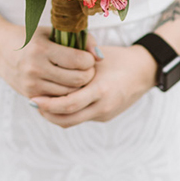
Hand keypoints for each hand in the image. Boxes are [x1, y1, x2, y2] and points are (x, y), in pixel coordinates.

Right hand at [0, 22, 96, 99]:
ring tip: (78, 76)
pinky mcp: (30, 96)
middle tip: (87, 69)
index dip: (90, 60)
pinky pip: (58, 101)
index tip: (88, 57)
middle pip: (77, 80)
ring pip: (69, 94)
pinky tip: (67, 85)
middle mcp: (35, 68)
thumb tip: (101, 56)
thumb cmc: (32, 38)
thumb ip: (81, 40)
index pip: (79, 61)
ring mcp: (31, 85)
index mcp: (42, 49)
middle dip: (88, 75)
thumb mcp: (54, 32)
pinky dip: (67, 94)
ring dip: (79, 87)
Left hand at [33, 44, 157, 126]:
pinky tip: (59, 101)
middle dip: (46, 113)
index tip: (33, 97)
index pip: (68, 104)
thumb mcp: (98, 58)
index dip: (47, 104)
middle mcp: (103, 106)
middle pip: (66, 119)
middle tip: (33, 102)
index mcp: (101, 90)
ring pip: (72, 122)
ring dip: (55, 115)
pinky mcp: (105, 116)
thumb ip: (77, 66)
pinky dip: (67, 112)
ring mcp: (104, 114)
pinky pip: (81, 117)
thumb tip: (50, 67)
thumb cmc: (120, 58)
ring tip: (43, 104)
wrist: (146, 70)